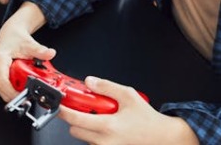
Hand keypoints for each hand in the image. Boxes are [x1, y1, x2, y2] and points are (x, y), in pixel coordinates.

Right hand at [0, 3, 55, 101]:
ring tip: (26, 84)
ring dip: (15, 91)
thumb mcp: (29, 44)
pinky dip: (14, 89)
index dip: (13, 92)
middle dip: (17, 94)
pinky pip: (4, 89)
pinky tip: (21, 83)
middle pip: (3, 90)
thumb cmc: (14, 38)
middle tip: (30, 91)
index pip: (2, 82)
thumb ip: (40, 50)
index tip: (25, 95)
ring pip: (3, 91)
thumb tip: (50, 53)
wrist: (9, 34)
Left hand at [59, 77, 197, 144]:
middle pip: (74, 130)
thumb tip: (90, 81)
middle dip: (76, 118)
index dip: (63, 111)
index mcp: (108, 126)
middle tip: (85, 107)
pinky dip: (94, 133)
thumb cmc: (147, 119)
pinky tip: (106, 125)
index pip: (75, 119)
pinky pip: (93, 142)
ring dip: (86, 126)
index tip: (59, 104)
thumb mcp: (128, 95)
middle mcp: (104, 141)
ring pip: (83, 137)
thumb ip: (107, 87)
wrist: (161, 136)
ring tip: (101, 116)